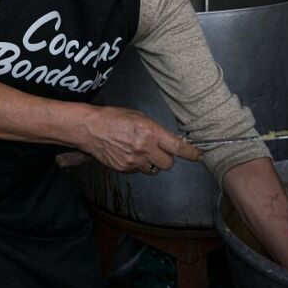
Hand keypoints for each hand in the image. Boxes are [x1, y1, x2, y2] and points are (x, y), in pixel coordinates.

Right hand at [80, 106, 202, 173]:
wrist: (89, 129)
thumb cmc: (111, 118)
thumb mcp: (138, 116)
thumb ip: (154, 130)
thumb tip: (167, 139)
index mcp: (150, 132)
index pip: (178, 147)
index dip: (191, 153)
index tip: (198, 155)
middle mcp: (144, 148)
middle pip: (168, 164)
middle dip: (166, 158)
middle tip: (158, 150)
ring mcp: (134, 161)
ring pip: (153, 169)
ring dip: (151, 162)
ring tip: (139, 151)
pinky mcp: (124, 169)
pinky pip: (138, 170)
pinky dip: (137, 164)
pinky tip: (127, 153)